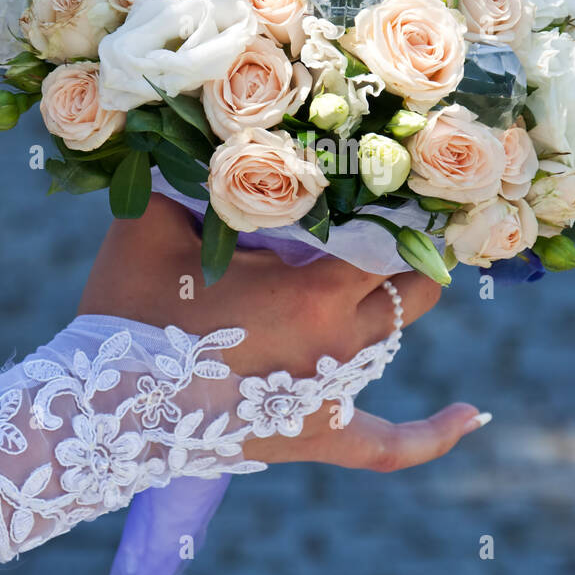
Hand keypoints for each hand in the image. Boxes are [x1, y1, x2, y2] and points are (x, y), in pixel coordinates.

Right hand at [77, 194, 488, 470]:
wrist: (103, 412)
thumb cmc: (126, 315)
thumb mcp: (151, 228)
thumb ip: (184, 175)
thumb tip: (196, 128)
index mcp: (315, 291)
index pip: (390, 235)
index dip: (403, 203)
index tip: (407, 172)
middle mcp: (342, 342)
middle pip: (412, 286)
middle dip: (414, 249)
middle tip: (407, 216)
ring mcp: (337, 396)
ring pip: (396, 338)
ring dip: (400, 303)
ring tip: (407, 270)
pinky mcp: (322, 438)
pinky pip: (391, 446)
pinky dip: (432, 434)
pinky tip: (471, 415)